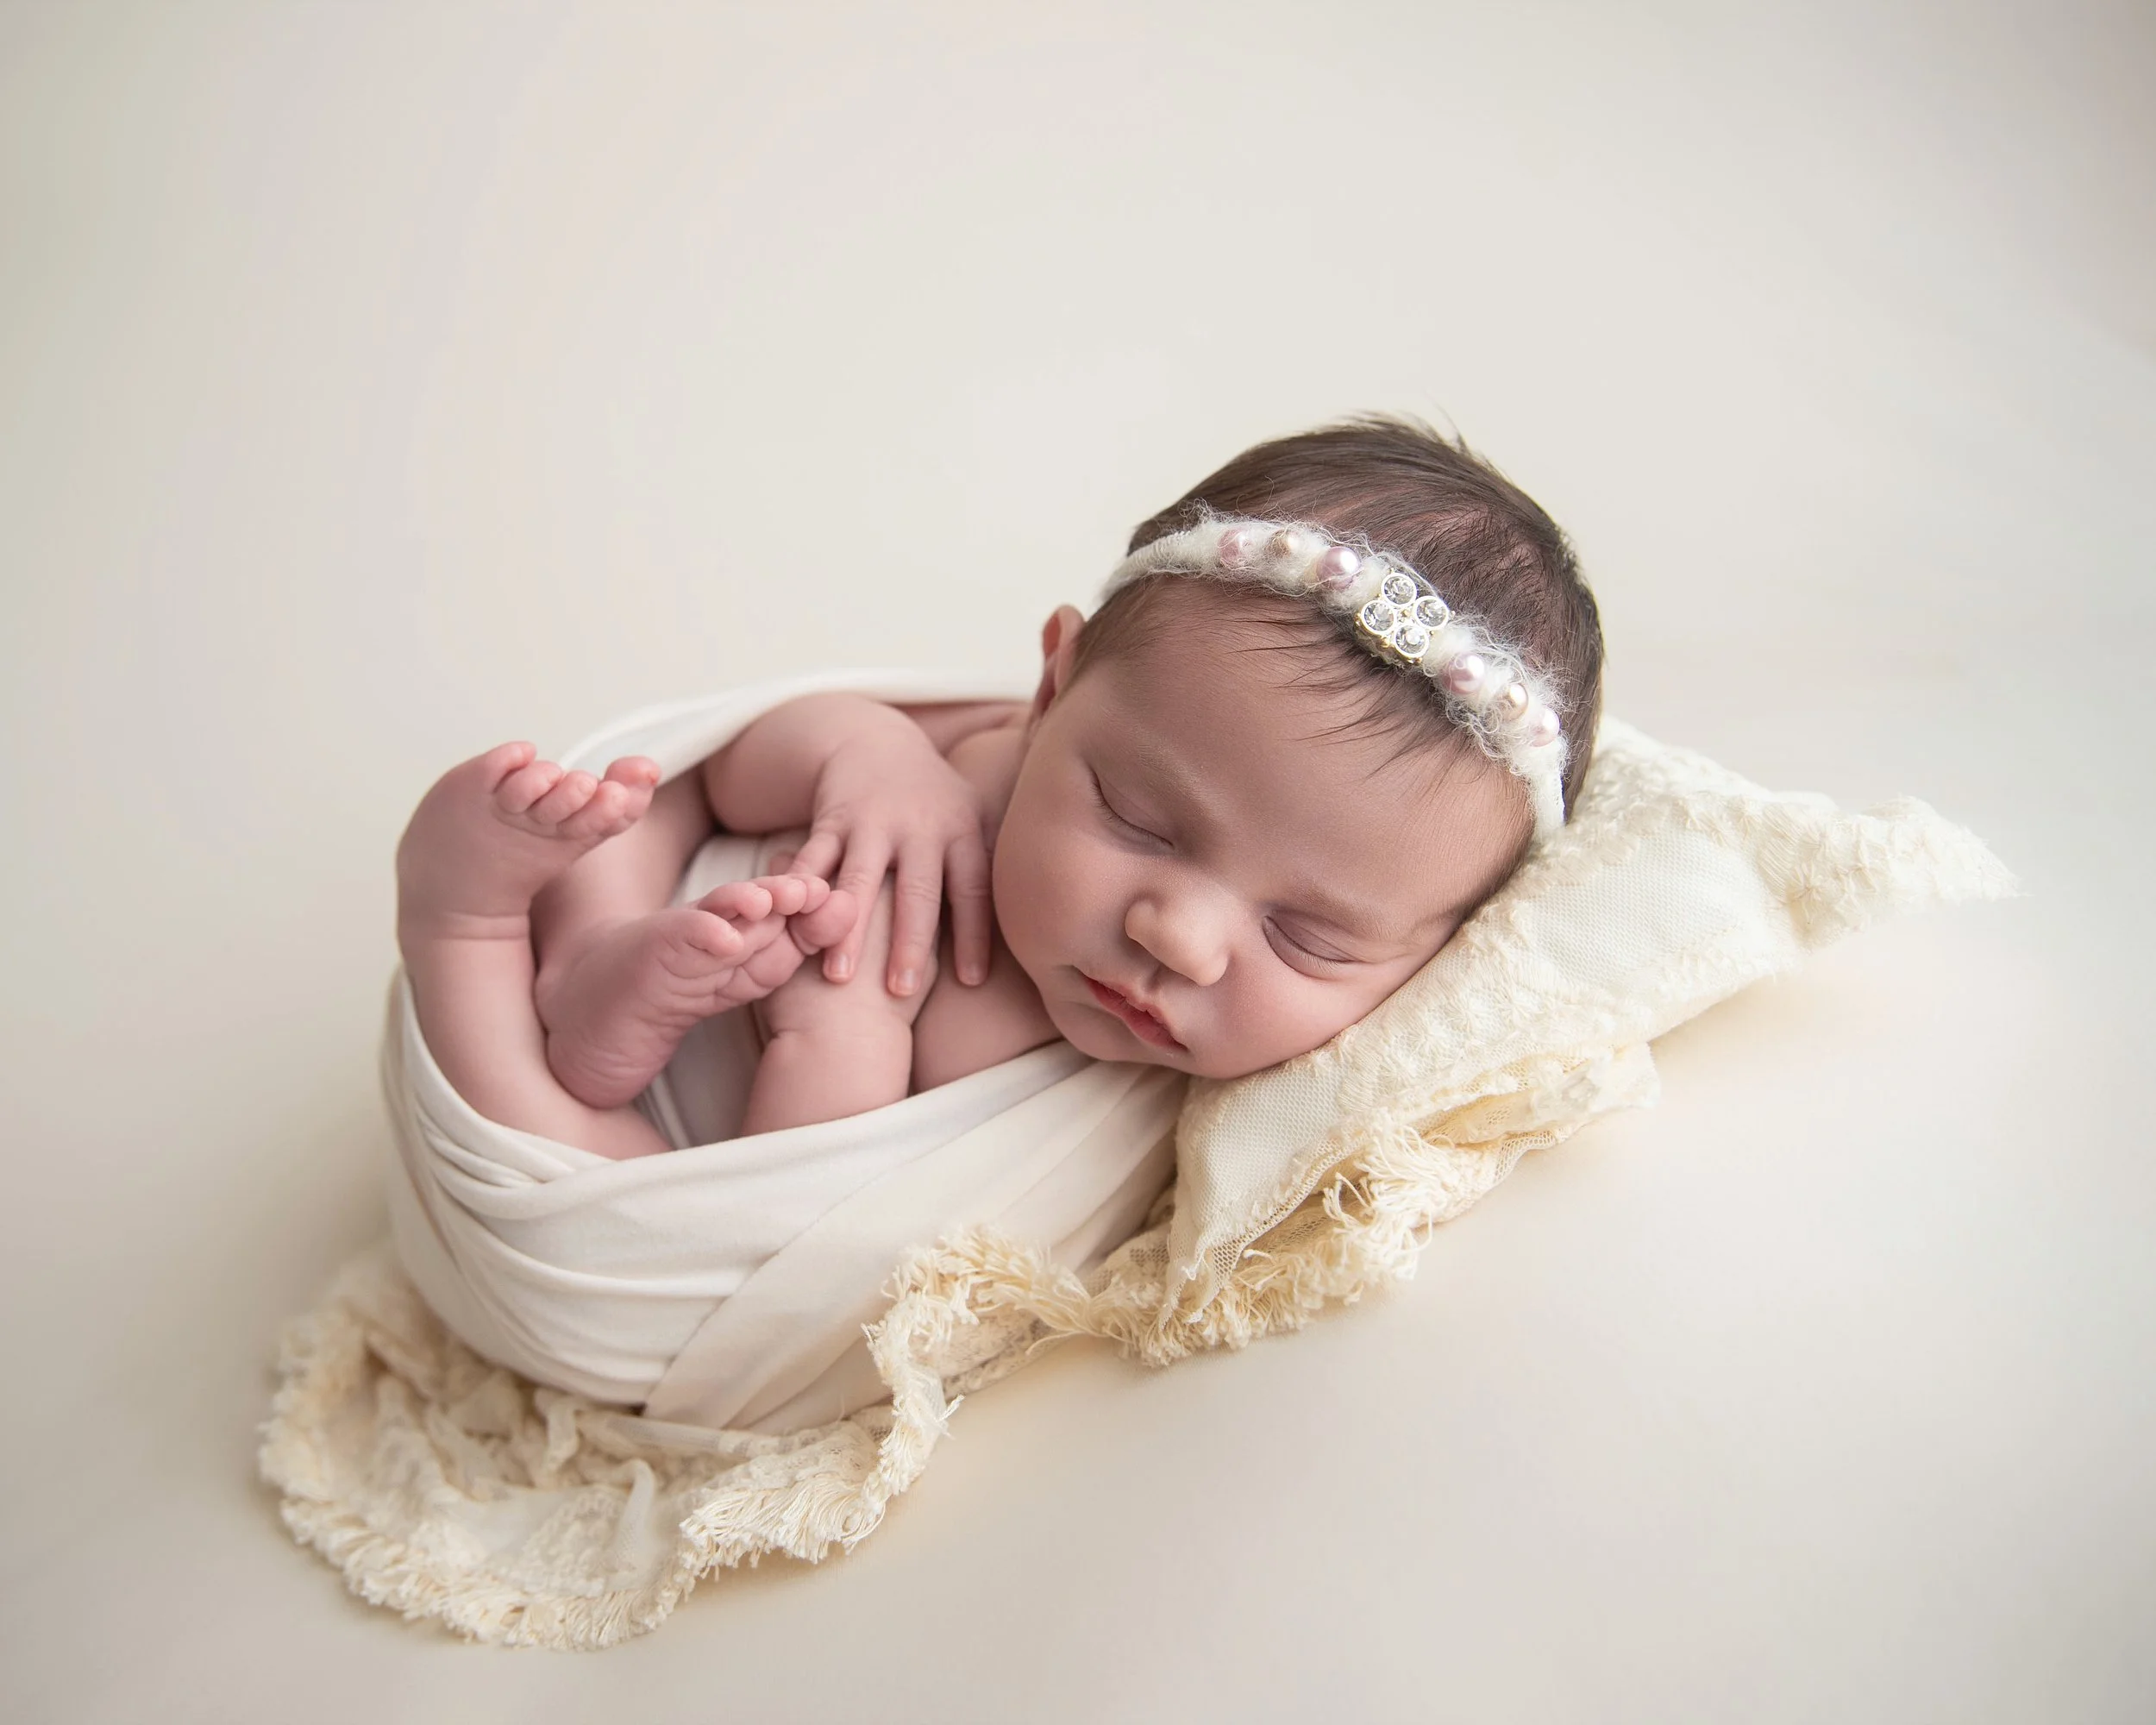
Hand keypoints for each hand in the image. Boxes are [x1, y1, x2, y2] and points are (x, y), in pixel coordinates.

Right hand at [782, 721, 990, 995]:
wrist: (877, 743)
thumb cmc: (934, 800)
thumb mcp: (972, 818)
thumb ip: (991, 864)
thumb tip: (1028, 925)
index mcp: (960, 831)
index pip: (972, 889)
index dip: (974, 934)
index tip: (971, 982)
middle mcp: (919, 827)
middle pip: (916, 891)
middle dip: (909, 942)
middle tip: (901, 990)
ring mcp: (872, 823)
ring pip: (858, 882)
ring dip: (848, 931)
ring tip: (839, 978)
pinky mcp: (832, 820)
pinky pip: (814, 862)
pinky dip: (802, 897)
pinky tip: (789, 930)